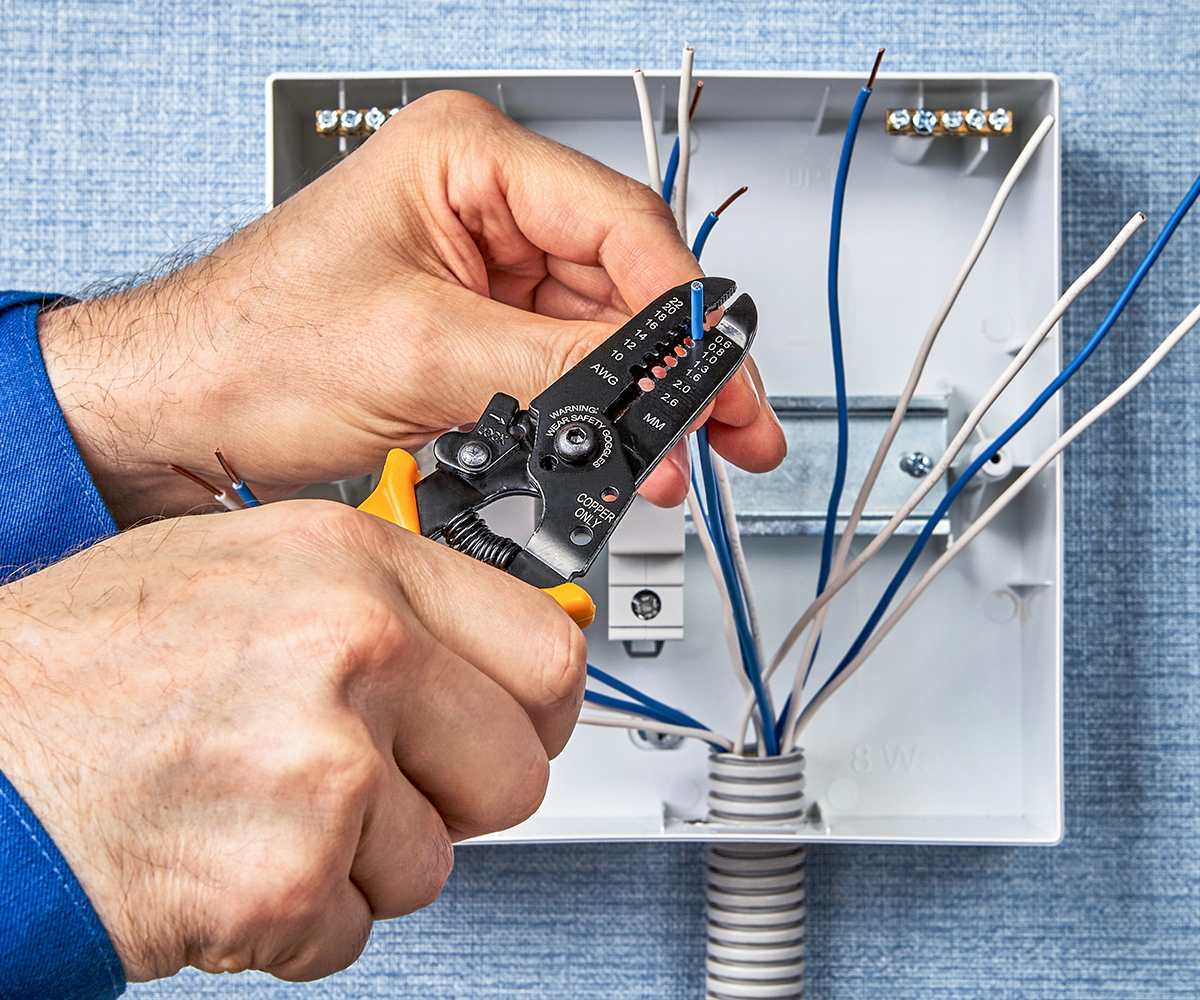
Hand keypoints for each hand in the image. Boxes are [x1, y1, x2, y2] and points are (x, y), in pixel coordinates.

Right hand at [0, 500, 584, 980]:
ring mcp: (325, 764)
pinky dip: (301, 918)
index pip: (546, 650)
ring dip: (364, 859)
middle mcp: (354, 649)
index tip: (523, 725)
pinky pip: (357, 929)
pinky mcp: (287, 877)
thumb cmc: (91, 661)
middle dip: (456, 798)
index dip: (540, 707)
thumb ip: (383, 603)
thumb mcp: (252, 570)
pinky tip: (230, 857)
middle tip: (379, 787)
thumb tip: (484, 649)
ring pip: (436, 862)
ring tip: (267, 811)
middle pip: (516, 771)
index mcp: (355, 563)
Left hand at [37, 89, 784, 527]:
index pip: (617, 222)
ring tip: (666, 458)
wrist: (176, 417)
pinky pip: (555, 367)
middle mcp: (480, 207)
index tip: (714, 373)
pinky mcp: (470, 330)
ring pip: (596, 332)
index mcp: (465, 160)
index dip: (677, 308)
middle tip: (723, 427)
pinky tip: (610, 450)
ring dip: (634, 401)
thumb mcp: (421, 352)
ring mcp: (478, 272)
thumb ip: (557, 360)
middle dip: (670, 365)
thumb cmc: (245, 349)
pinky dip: (587, 416)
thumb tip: (658, 377)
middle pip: (620, 280)